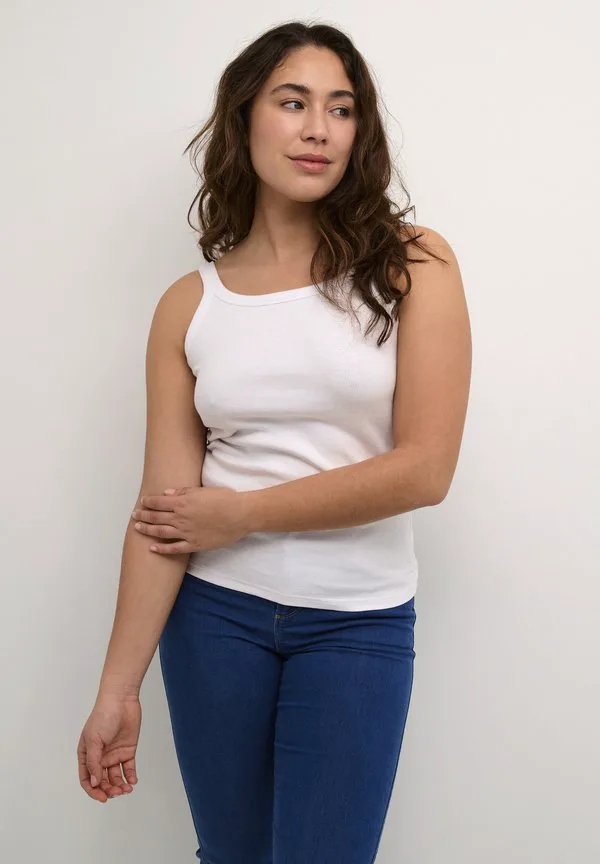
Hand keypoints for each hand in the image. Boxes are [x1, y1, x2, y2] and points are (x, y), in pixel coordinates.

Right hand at [77, 695, 140, 802]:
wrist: (121, 701)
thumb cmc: (103, 717)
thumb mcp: (94, 740)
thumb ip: (94, 763)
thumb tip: (94, 783)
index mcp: (87, 755)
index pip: (87, 779)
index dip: (93, 790)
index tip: (103, 797)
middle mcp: (100, 757)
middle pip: (102, 781)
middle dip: (108, 790)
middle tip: (117, 792)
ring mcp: (114, 754)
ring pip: (115, 777)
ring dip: (119, 786)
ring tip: (126, 789)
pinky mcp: (127, 750)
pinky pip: (128, 768)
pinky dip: (130, 776)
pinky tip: (133, 781)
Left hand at [131, 486, 251, 554]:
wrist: (240, 515)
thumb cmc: (224, 499)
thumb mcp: (202, 490)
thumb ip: (183, 492)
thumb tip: (166, 493)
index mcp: (182, 503)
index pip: (158, 503)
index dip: (148, 502)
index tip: (142, 502)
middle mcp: (181, 518)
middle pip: (156, 517)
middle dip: (143, 515)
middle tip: (135, 515)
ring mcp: (186, 533)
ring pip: (161, 532)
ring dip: (148, 530)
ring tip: (138, 528)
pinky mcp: (194, 544)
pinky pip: (174, 548)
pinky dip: (162, 549)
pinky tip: (153, 548)